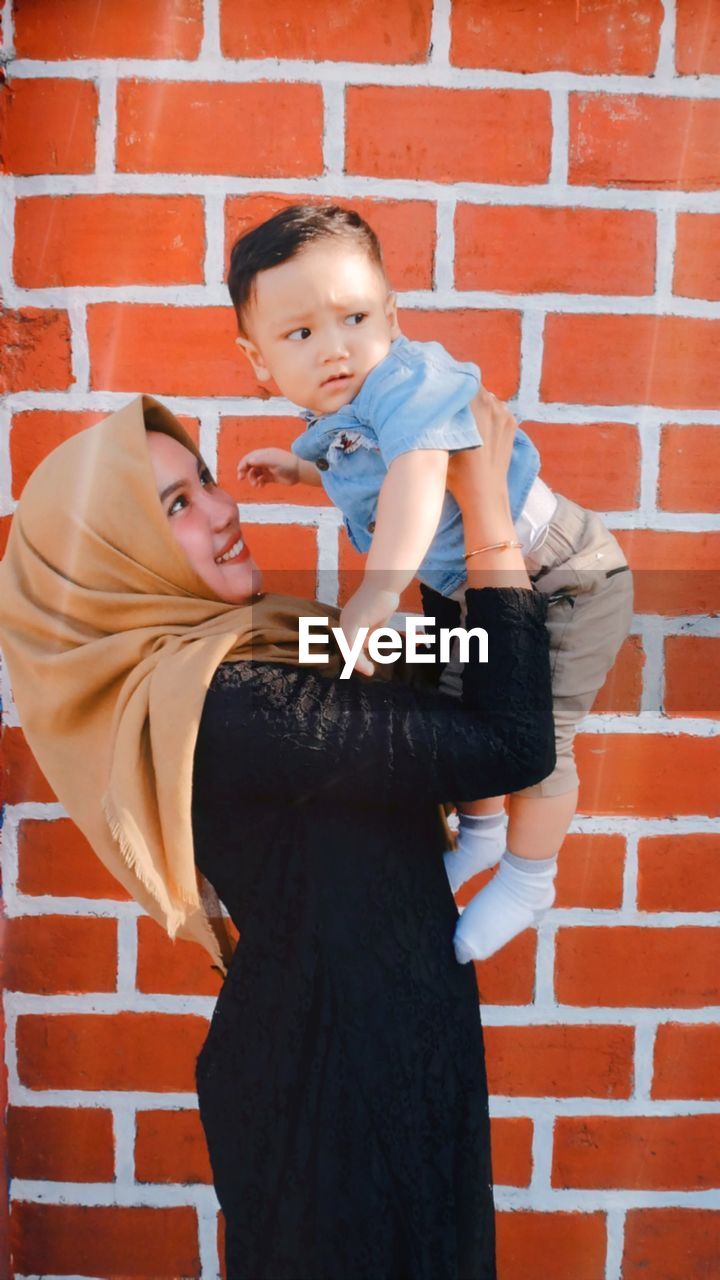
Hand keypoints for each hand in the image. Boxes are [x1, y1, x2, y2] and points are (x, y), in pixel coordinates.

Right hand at [237, 447, 299, 487]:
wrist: (299, 472)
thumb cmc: (287, 464)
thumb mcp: (273, 461)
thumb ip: (261, 460)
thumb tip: (249, 461)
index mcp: (264, 455)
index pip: (249, 458)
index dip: (243, 464)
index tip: (240, 472)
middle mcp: (264, 461)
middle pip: (250, 465)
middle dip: (244, 471)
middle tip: (241, 478)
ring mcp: (268, 469)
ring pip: (255, 474)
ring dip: (252, 479)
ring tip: (256, 484)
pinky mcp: (271, 477)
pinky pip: (261, 480)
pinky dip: (259, 483)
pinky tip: (261, 486)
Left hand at [339, 581, 400, 676]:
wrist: (386, 583)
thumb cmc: (384, 599)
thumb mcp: (376, 621)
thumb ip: (370, 632)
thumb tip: (366, 646)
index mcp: (349, 621)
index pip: (348, 643)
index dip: (356, 656)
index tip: (367, 666)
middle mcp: (345, 621)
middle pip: (346, 647)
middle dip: (356, 661)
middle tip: (368, 671)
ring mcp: (347, 621)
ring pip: (348, 648)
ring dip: (358, 663)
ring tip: (369, 671)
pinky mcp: (353, 623)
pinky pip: (353, 645)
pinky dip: (359, 658)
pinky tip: (368, 665)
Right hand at [445, 389, 516, 520]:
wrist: (484, 494)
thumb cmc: (458, 473)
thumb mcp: (440, 444)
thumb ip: (440, 420)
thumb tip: (432, 404)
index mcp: (476, 404)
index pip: (462, 381)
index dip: (451, 385)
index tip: (442, 392)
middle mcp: (493, 404)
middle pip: (475, 388)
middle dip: (463, 395)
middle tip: (451, 407)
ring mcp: (506, 414)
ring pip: (487, 398)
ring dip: (477, 405)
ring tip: (466, 420)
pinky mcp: (512, 424)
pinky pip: (498, 409)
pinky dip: (489, 413)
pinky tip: (479, 428)